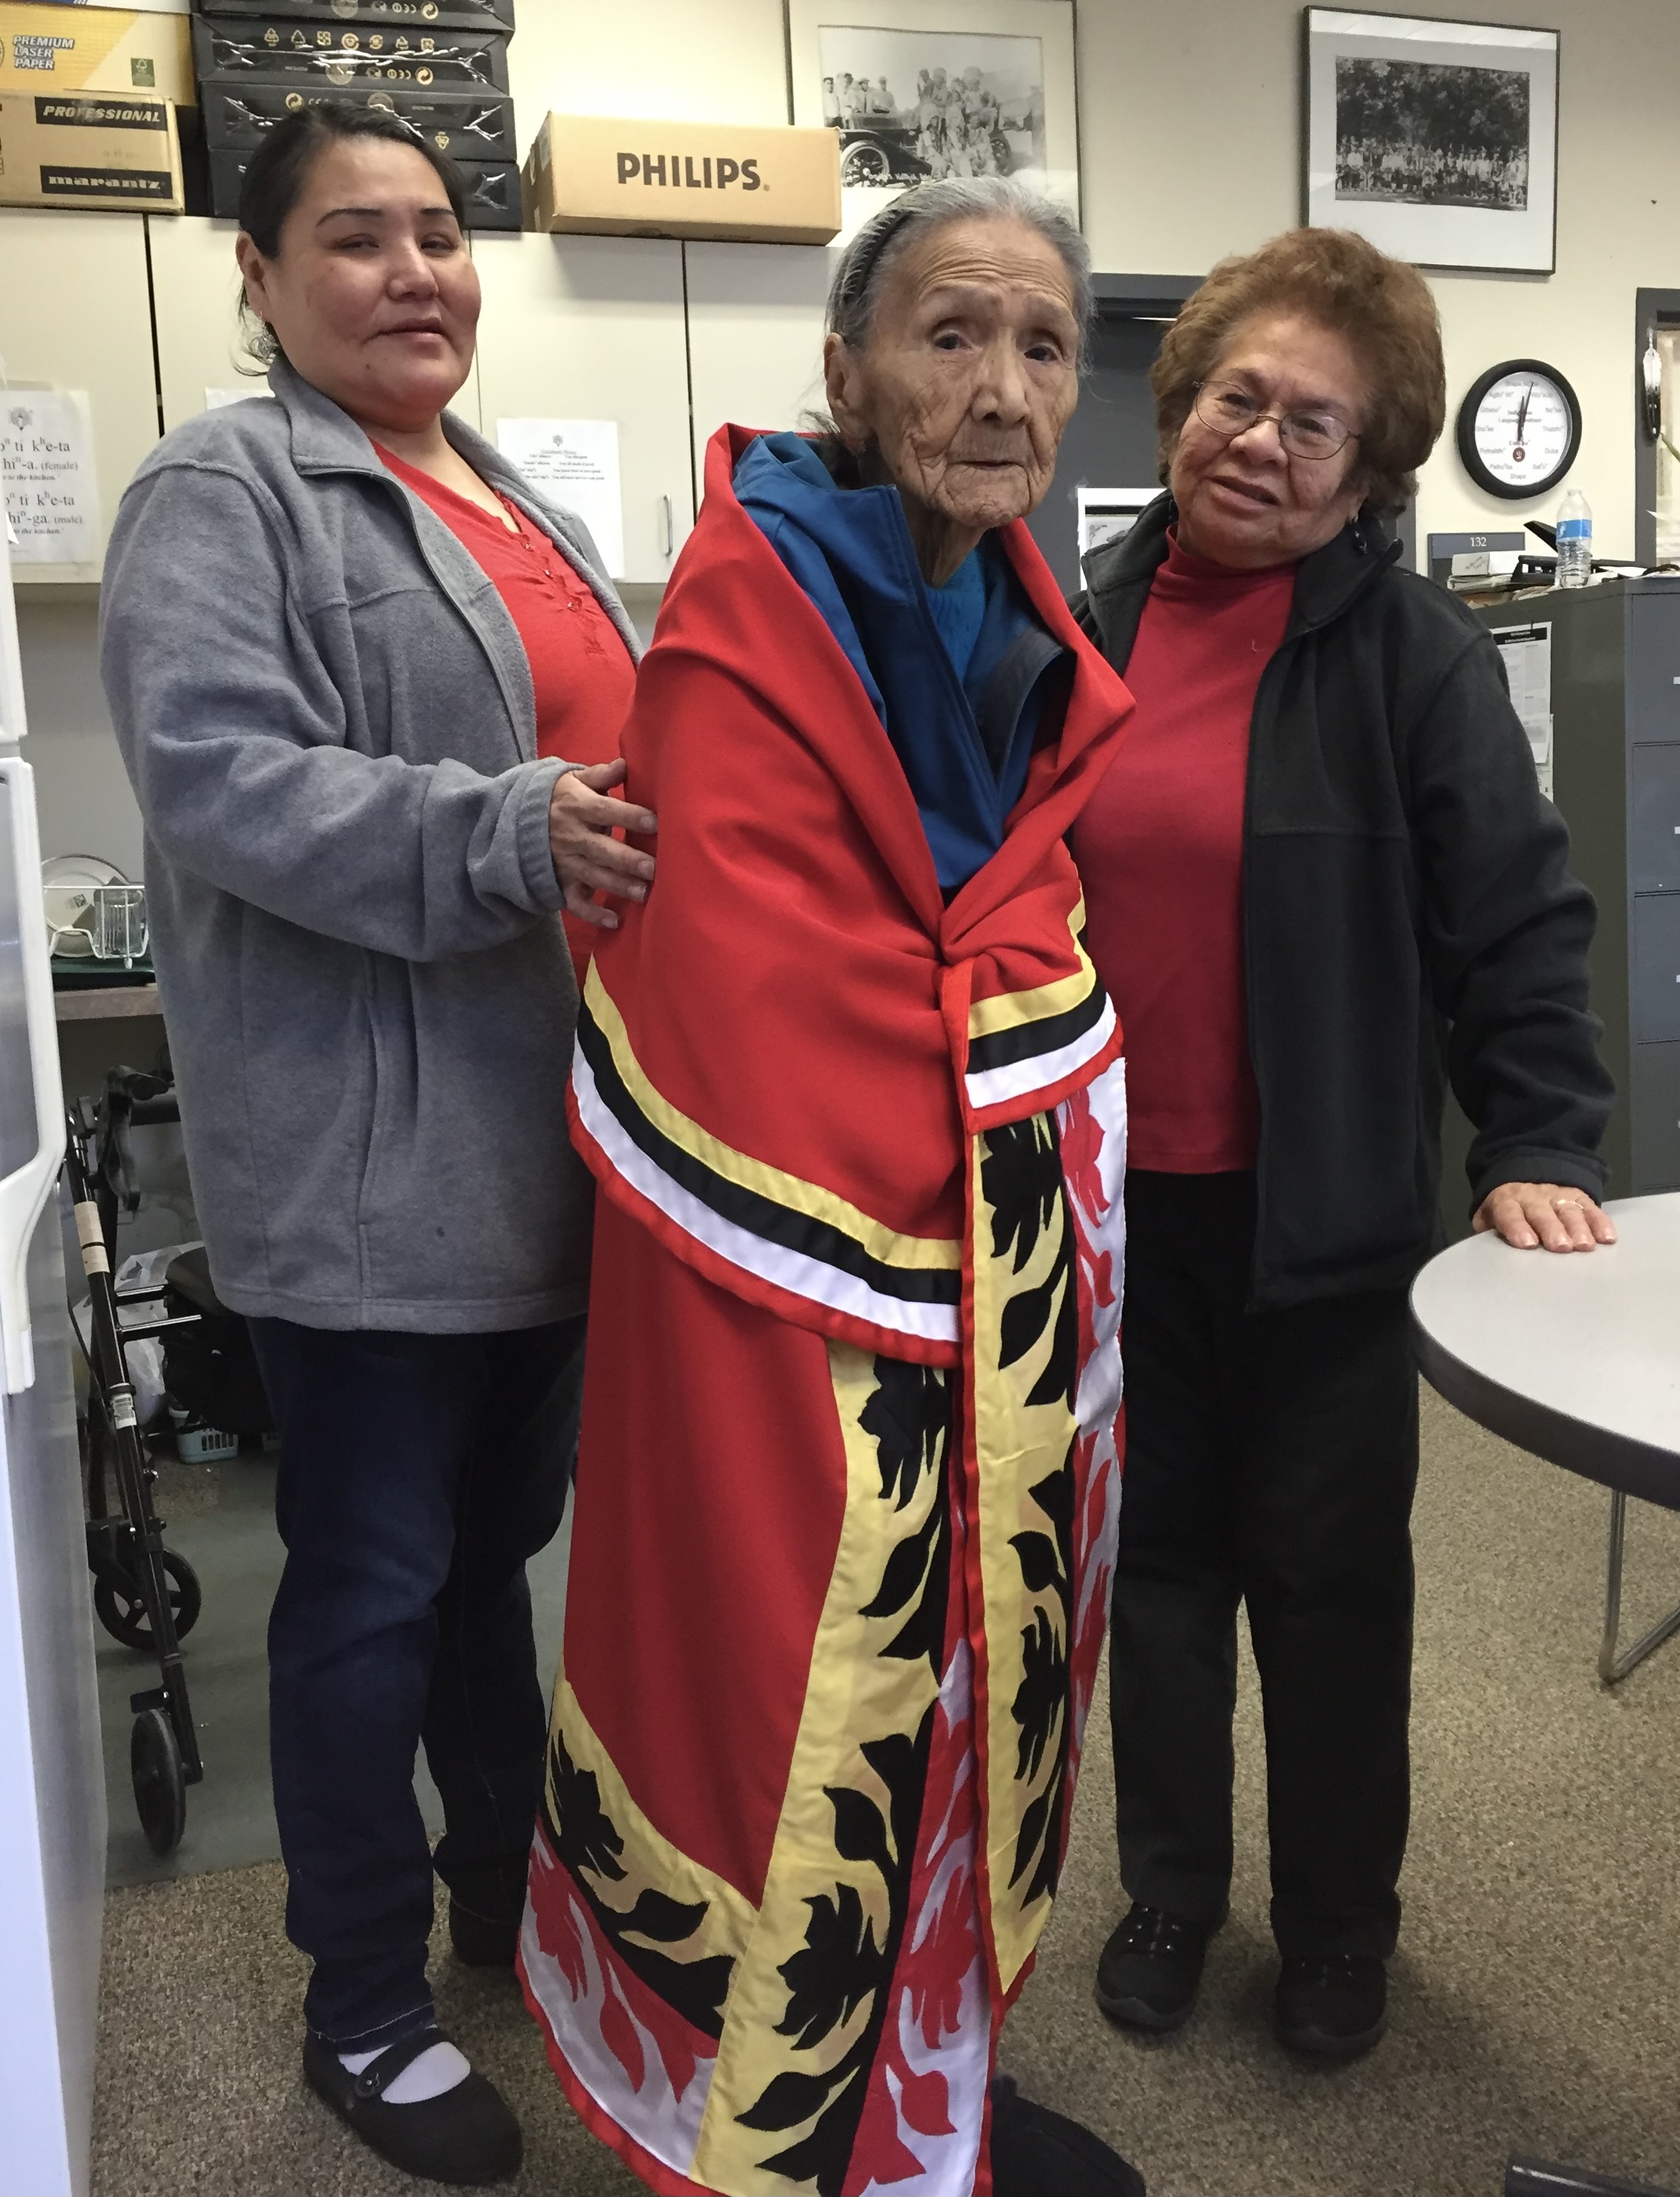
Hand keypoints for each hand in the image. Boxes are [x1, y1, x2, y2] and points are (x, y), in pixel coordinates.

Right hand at [547, 760, 655, 931]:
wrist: (518, 818)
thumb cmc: (561, 797)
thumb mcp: (575, 780)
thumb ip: (600, 775)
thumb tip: (625, 764)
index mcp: (576, 806)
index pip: (605, 811)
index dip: (629, 816)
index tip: (656, 822)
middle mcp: (571, 835)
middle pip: (601, 849)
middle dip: (627, 860)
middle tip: (654, 868)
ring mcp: (565, 862)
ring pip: (593, 876)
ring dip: (617, 886)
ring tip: (643, 893)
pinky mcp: (562, 882)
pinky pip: (575, 902)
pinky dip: (593, 914)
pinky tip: (615, 921)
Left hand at [1472, 1181, 1616, 1252]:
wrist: (1526, 1176)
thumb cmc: (1508, 1208)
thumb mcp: (1490, 1214)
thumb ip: (1489, 1228)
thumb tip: (1486, 1247)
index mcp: (1507, 1201)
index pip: (1510, 1213)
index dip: (1518, 1226)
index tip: (1527, 1243)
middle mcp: (1533, 1197)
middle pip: (1542, 1213)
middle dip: (1552, 1229)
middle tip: (1560, 1246)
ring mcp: (1558, 1195)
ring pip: (1568, 1210)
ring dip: (1578, 1227)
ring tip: (1584, 1245)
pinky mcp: (1579, 1197)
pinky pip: (1591, 1208)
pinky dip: (1600, 1222)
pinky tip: (1607, 1237)